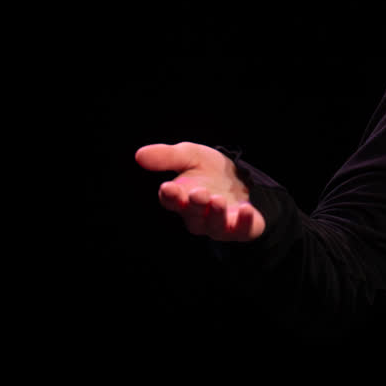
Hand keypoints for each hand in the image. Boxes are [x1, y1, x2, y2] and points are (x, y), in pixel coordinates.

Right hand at [136, 141, 264, 240]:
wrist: (241, 178)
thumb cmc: (210, 171)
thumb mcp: (190, 156)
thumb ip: (167, 156)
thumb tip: (139, 155)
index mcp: (181, 198)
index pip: (171, 200)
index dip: (170, 196)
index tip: (168, 188)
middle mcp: (198, 215)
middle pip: (192, 215)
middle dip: (195, 205)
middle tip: (199, 193)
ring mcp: (219, 224)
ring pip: (214, 226)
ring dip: (215, 215)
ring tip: (218, 200)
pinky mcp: (241, 229)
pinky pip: (241, 230)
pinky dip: (244, 222)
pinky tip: (246, 210)